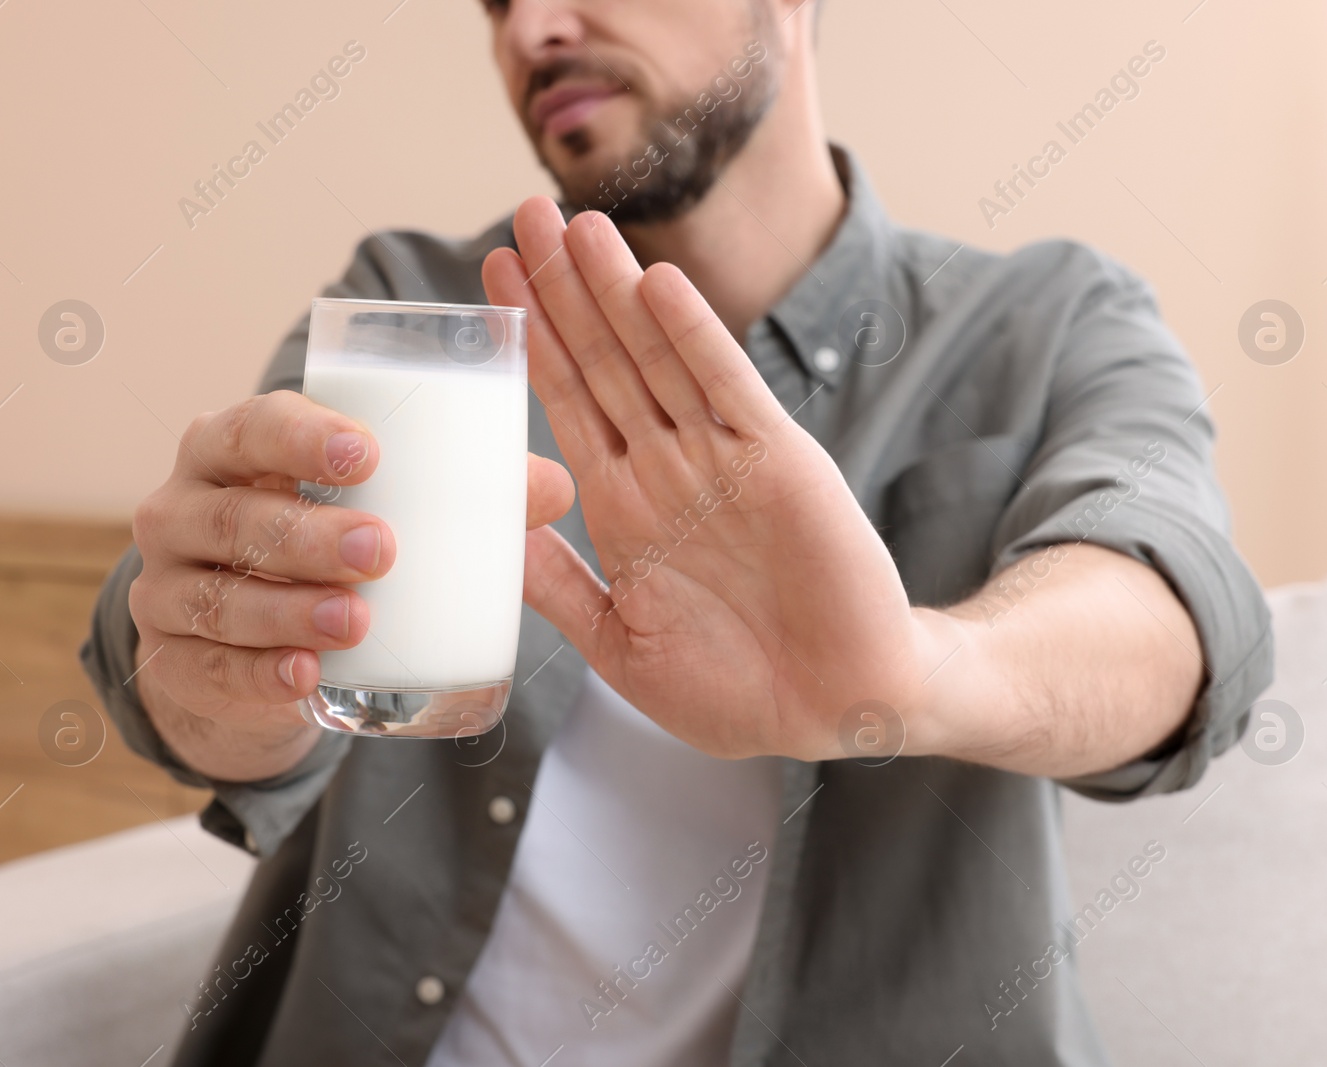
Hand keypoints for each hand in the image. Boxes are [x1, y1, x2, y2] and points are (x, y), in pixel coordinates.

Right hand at [128, 390, 573, 777]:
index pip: (253, 427)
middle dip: (308, 534)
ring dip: (286, 609)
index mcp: (230, 449)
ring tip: (355, 621)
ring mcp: (164, 588)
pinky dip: (256, 672)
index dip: (303, 438)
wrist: (247, 638)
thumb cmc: (318, 542)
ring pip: (218, 596)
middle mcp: (182, 510)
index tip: (368, 456)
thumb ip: (457, 496)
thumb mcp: (370, 509)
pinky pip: (206, 668)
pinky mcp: (169, 661)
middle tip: (383, 551)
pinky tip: (305, 674)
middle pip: (236, 516)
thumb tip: (554, 486)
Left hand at [483, 198, 937, 761]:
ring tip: (575, 224)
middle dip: (563, 289)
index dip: (530, 338)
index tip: (491, 278)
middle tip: (524, 215)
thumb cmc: (733, 691)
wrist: (835, 710)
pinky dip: (691, 336)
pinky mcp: (778, 462)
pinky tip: (656, 285)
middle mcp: (667, 469)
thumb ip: (559, 586)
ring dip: (615, 290)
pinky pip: (725, 388)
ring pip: (656, 357)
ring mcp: (721, 459)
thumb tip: (493, 533)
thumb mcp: (618, 645)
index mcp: (623, 507)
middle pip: (603, 359)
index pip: (566, 401)